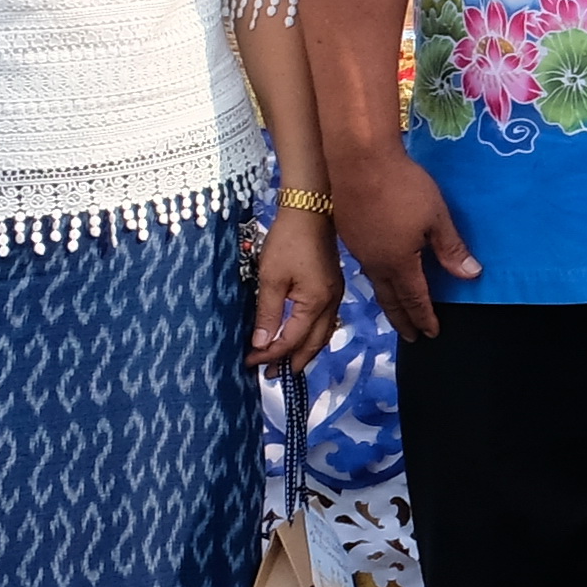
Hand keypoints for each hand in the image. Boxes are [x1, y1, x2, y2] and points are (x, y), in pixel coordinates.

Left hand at [249, 205, 340, 369]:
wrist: (310, 210)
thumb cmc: (288, 241)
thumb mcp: (271, 278)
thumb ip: (268, 313)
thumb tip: (261, 345)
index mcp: (316, 303)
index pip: (293, 340)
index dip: (271, 354)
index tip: (251, 362)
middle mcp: (331, 303)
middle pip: (313, 344)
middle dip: (292, 362)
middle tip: (271, 376)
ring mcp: (335, 295)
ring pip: (322, 334)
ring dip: (304, 351)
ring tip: (285, 364)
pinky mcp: (333, 287)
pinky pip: (325, 322)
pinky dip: (311, 336)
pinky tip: (301, 337)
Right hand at [328, 146, 478, 341]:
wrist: (358, 159)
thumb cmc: (403, 187)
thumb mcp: (436, 217)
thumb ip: (451, 249)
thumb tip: (470, 276)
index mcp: (398, 263)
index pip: (415, 299)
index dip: (425, 317)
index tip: (431, 334)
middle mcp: (375, 263)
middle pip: (391, 299)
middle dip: (403, 319)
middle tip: (412, 337)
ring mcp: (358, 248)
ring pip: (376, 284)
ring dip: (389, 301)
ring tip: (397, 310)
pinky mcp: (348, 232)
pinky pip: (366, 267)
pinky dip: (378, 280)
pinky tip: (380, 273)